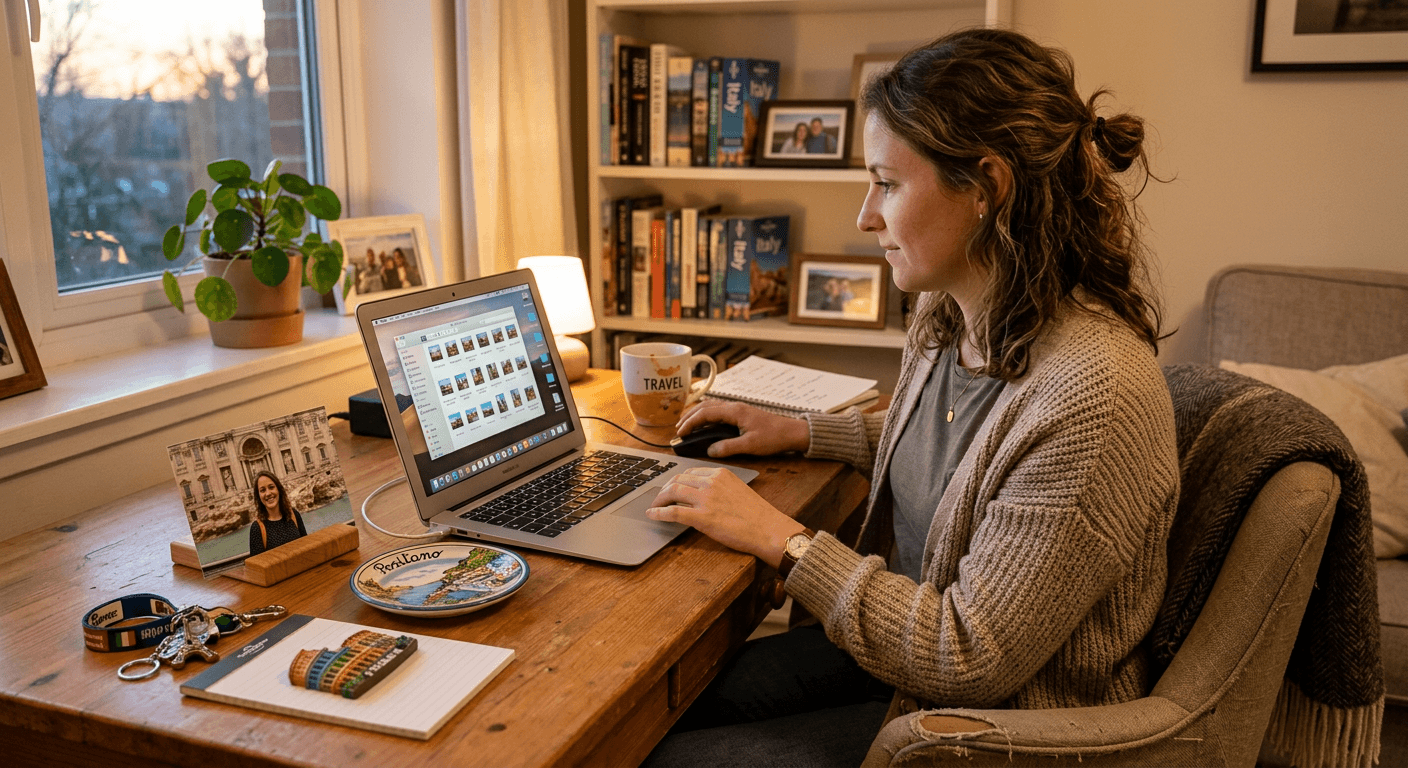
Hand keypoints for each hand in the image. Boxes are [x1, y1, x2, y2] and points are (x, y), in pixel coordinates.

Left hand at [647, 467, 804, 566]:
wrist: (768, 529)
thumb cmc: (757, 515)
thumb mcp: (738, 490)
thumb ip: (719, 488)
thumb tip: (702, 496)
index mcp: (720, 474)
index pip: (690, 472)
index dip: (676, 481)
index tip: (671, 488)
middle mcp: (711, 482)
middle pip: (678, 479)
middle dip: (664, 489)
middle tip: (659, 498)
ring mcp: (706, 499)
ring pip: (672, 492)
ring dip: (659, 500)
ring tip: (655, 507)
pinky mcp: (703, 517)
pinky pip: (674, 512)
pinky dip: (659, 513)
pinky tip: (653, 515)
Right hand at [676, 401, 808, 457]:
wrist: (793, 432)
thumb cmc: (775, 437)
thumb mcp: (750, 446)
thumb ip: (728, 447)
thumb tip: (710, 450)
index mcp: (735, 411)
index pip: (706, 413)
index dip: (690, 422)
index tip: (680, 432)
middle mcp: (735, 407)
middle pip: (705, 407)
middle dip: (689, 417)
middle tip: (678, 430)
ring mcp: (738, 409)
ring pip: (711, 407)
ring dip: (697, 415)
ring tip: (686, 425)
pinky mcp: (742, 414)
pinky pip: (719, 411)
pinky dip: (707, 416)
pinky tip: (704, 425)